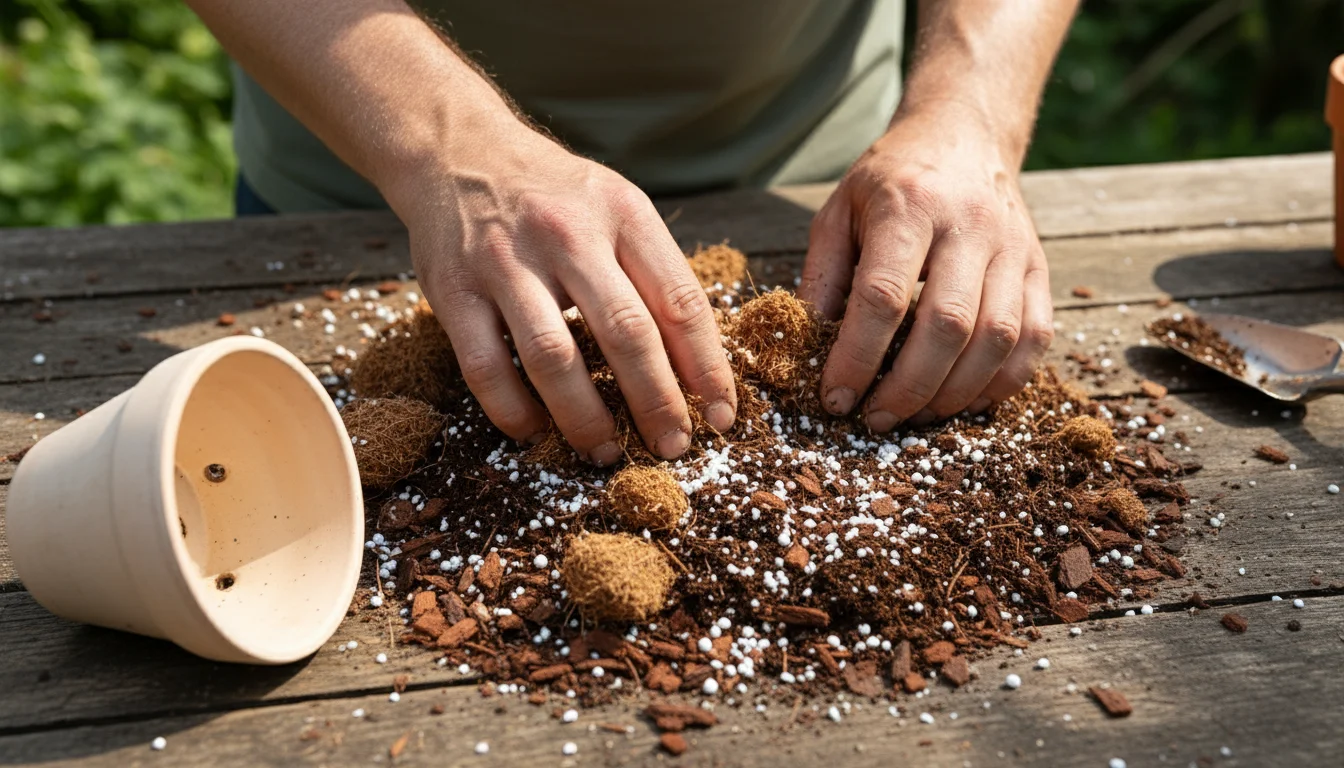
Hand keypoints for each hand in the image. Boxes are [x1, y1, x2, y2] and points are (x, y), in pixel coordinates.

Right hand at [386, 120, 736, 463]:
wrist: (460, 150)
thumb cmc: (555, 194)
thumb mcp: (617, 208)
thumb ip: (654, 272)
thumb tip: (699, 363)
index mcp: (623, 215)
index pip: (680, 301)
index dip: (707, 368)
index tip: (721, 415)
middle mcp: (568, 234)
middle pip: (626, 333)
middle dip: (657, 403)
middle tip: (673, 447)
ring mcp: (506, 263)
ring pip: (554, 358)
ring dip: (586, 418)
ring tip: (606, 452)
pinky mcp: (453, 291)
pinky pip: (486, 368)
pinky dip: (514, 411)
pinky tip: (535, 431)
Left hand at [798, 102, 1053, 431]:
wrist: (963, 134)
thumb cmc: (889, 181)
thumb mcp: (838, 213)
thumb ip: (822, 278)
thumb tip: (808, 351)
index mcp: (909, 206)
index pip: (884, 296)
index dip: (857, 357)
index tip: (834, 397)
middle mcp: (970, 225)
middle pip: (948, 325)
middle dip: (907, 387)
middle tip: (873, 419)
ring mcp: (1015, 247)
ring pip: (998, 339)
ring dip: (953, 393)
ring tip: (912, 416)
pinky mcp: (1041, 268)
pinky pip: (1034, 338)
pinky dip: (1000, 383)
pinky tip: (962, 400)